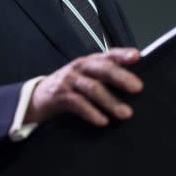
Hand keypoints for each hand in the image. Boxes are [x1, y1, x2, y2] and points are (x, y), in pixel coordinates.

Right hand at [24, 47, 142, 126]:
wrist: (38, 98)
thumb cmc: (70, 87)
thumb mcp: (86, 78)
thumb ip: (105, 77)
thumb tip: (133, 85)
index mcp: (90, 61)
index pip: (108, 55)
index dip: (122, 54)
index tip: (136, 56)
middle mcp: (80, 67)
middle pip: (102, 69)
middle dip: (121, 77)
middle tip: (138, 88)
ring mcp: (69, 80)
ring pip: (92, 88)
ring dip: (110, 101)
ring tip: (125, 113)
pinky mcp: (60, 95)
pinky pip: (78, 103)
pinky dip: (91, 112)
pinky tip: (102, 121)